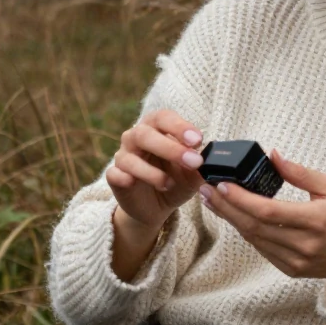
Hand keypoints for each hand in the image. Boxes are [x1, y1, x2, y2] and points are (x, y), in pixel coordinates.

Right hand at [105, 109, 206, 230]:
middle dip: (170, 148)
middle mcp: (136, 137)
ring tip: (169, 183)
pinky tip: (134, 182)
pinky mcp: (115, 177)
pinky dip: (124, 177)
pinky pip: (114, 174)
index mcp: (156, 127)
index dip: (180, 127)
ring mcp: (123, 157)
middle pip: (145, 134)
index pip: (163, 117)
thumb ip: (200, 165)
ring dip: (151, 171)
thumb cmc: (177, 180)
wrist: (157, 206)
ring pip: (130, 157)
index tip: (198, 140)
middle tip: (193, 162)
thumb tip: (210, 160)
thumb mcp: (193, 174)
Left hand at [199, 148, 325, 294]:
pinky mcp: (291, 270)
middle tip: (206, 189)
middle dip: (226, 207)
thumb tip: (273, 156)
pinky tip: (235, 216)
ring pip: (254, 239)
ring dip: (231, 219)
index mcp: (316, 220)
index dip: (241, 199)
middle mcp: (304, 244)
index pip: (268, 211)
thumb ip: (300, 173)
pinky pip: (262, 249)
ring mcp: (296, 261)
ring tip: (214, 200)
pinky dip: (246, 231)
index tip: (221, 184)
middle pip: (254, 226)